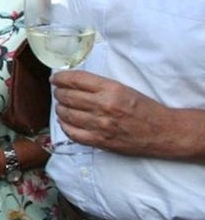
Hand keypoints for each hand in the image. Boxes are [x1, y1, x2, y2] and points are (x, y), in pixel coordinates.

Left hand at [53, 70, 185, 157]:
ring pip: (67, 114)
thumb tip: (73, 82)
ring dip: (60, 108)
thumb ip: (99, 86)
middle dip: (58, 93)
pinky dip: (64, 126)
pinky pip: (72, 133)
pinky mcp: (100, 141)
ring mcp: (100, 125)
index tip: (55, 78)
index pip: (76, 79)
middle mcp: (104, 106)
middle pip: (67, 96)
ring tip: (61, 106)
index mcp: (111, 89)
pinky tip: (64, 121)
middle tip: (58, 92)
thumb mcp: (123, 88)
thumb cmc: (145, 108)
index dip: (60, 78)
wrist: (163, 132)